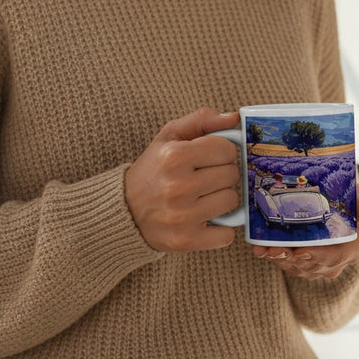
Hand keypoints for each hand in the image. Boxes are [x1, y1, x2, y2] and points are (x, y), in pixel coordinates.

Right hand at [124, 108, 240, 251]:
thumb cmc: (153, 170)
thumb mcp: (169, 137)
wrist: (123, 211)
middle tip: (204, 178)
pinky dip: (221, 229)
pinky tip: (205, 219)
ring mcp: (182, 216)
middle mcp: (178, 186)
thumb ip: (201, 121)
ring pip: (232, 201)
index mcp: (174, 156)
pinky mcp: (186, 240)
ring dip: (222, 199)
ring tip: (203, 198)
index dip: (222, 152)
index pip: (227, 149)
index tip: (210, 158)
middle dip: (222, 174)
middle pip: (231, 174)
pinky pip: (226, 234)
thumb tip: (234, 117)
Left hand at [252, 184, 358, 279]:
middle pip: (311, 264)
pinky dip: (274, 257)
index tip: (300, 251)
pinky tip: (261, 249)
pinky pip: (287, 264)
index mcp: (351, 249)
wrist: (333, 205)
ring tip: (264, 249)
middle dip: (290, 257)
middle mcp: (334, 262)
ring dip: (279, 258)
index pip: (335, 257)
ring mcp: (317, 266)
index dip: (316, 256)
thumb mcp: (358, 196)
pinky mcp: (302, 265)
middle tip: (274, 249)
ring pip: (296, 266)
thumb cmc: (346, 201)